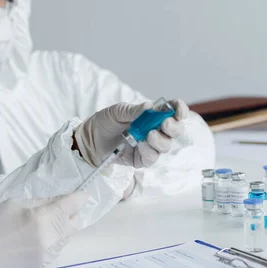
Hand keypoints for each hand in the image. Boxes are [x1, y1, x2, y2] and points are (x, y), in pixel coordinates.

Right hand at [0, 190, 87, 267]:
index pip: (72, 205)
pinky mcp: (44, 264)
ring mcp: (48, 253)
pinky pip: (57, 248)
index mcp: (42, 217)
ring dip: (62, 227)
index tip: (81, 195)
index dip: (79, 198)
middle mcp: (50, 237)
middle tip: (60, 208)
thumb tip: (60, 200)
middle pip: (75, 223)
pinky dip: (54, 240)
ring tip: (45, 222)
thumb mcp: (16, 202)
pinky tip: (38, 235)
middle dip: (71, 213)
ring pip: (67, 236)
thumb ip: (42, 201)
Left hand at [74, 99, 188, 168]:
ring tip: (148, 135)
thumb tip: (153, 107)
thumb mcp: (117, 111)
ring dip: (161, 140)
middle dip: (173, 127)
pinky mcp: (140, 160)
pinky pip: (152, 158)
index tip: (178, 111)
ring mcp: (149, 146)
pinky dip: (150, 151)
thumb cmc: (103, 123)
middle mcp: (154, 131)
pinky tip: (141, 145)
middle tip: (164, 123)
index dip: (179, 110)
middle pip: (174, 130)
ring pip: (166, 146)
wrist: (88, 140)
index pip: (172, 112)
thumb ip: (135, 110)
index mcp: (151, 116)